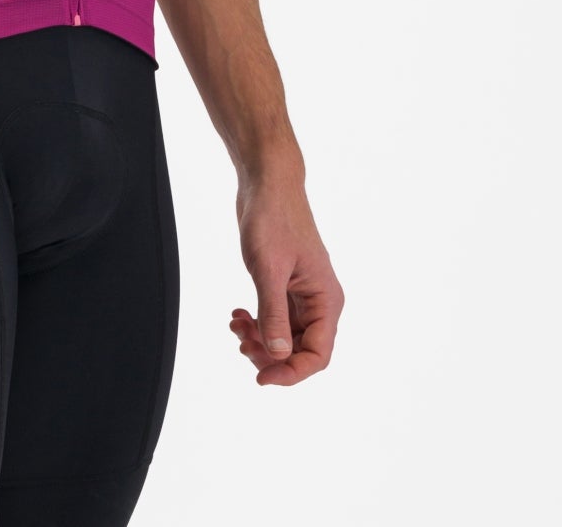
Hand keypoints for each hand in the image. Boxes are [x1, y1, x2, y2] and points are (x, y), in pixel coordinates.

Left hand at [229, 181, 342, 385]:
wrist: (267, 183)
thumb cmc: (273, 218)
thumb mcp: (268, 268)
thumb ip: (273, 313)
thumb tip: (279, 355)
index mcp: (326, 300)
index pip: (317, 356)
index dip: (291, 373)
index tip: (260, 378)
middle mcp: (319, 302)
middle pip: (299, 351)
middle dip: (269, 355)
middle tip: (240, 342)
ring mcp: (302, 295)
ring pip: (284, 337)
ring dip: (259, 339)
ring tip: (235, 324)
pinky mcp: (285, 286)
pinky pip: (274, 319)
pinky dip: (256, 322)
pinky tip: (237, 313)